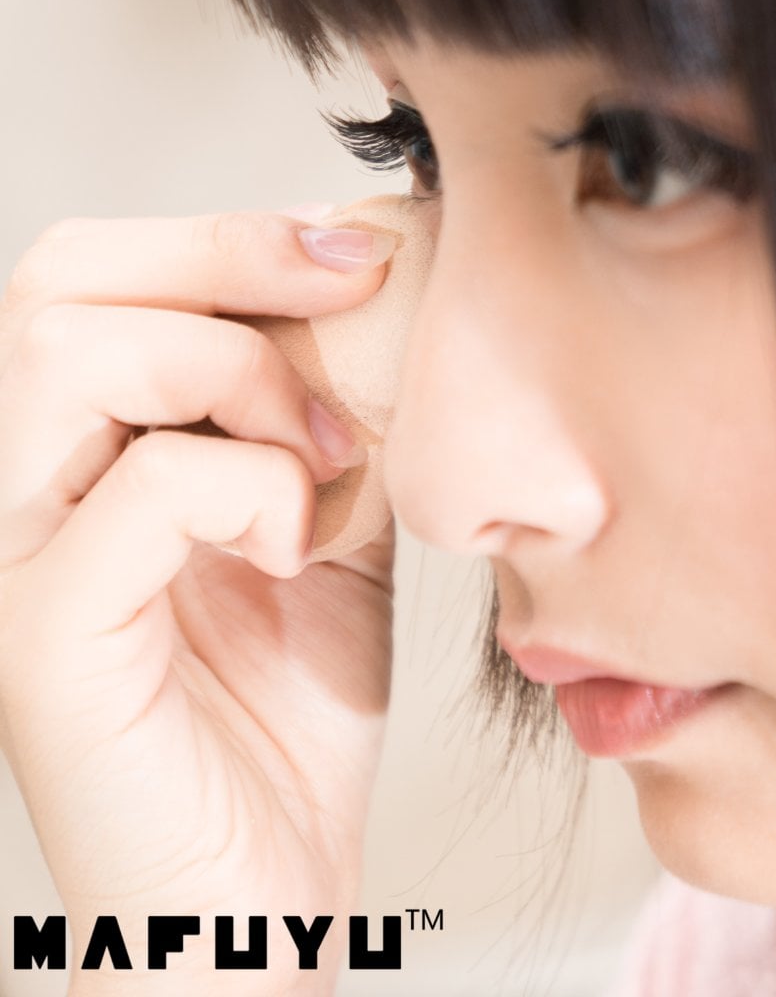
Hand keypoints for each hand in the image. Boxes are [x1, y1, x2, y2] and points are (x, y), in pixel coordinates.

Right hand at [0, 209, 401, 993]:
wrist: (262, 900)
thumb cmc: (284, 724)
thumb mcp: (329, 531)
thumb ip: (329, 422)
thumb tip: (381, 290)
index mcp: (73, 452)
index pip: (93, 270)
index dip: (227, 232)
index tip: (360, 251)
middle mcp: (14, 490)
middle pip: (61, 280)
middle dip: (227, 263)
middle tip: (349, 306)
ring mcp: (12, 559)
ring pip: (70, 354)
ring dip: (234, 371)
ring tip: (322, 459)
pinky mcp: (42, 637)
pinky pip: (142, 486)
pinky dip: (249, 487)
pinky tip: (299, 547)